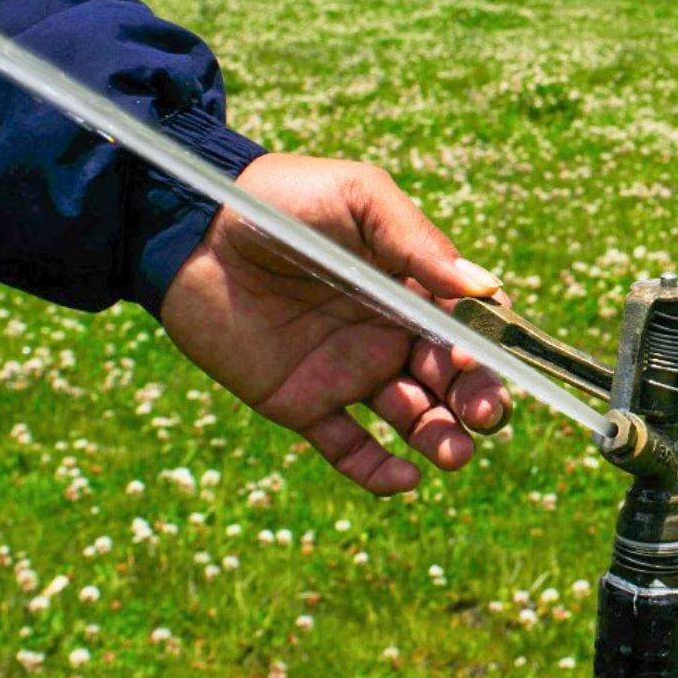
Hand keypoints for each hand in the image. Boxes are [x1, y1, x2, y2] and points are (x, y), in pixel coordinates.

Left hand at [159, 153, 512, 495]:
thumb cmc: (281, 198)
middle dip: (479, 401)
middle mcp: (389, 333)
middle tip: (487, 416)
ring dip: (442, 439)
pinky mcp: (303, 402)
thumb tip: (485, 289)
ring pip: (413, 417)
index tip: (475, 356)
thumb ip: (416, 241)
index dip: (486, 346)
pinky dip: (379, 471)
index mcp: (412, 286)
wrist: (190, 228)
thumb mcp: (357, 198)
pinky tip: (405, 479)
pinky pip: (348, 448)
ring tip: (453, 453)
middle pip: (453, 379)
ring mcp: (348, 370)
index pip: (469, 326)